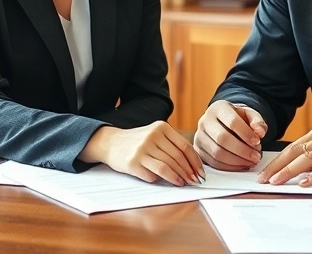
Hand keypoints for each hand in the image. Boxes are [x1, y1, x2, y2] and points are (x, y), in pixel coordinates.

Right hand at [79, 122, 204, 185]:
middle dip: (189, 172)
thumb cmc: (137, 141)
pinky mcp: (132, 162)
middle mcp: (152, 136)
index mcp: (161, 128)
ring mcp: (142, 149)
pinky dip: (163, 180)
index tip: (200, 172)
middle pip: (177, 158)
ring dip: (179, 177)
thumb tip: (193, 165)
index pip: (184, 146)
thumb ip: (171, 145)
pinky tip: (169, 182)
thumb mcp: (155, 135)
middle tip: (195, 181)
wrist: (110, 142)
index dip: (195, 161)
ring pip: (167, 167)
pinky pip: (153, 174)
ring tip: (184, 183)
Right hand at [194, 101, 267, 170]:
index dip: (246, 133)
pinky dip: (229, 167)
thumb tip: (260, 132)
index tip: (257, 142)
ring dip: (237, 161)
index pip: (232, 121)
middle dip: (242, 150)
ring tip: (250, 161)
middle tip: (256, 156)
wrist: (222, 122)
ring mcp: (199, 136)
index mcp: (218, 108)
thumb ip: (257, 121)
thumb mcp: (249, 114)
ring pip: (217, 153)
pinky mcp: (198, 150)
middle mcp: (205, 121)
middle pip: (222, 139)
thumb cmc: (237, 119)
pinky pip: (213, 162)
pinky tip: (241, 165)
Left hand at [258, 125, 311, 186]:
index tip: (264, 173)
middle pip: (295, 153)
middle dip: (277, 167)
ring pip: (307, 159)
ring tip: (278, 182)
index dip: (276, 161)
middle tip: (264, 180)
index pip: (291, 148)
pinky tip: (305, 183)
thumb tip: (295, 170)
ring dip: (290, 171)